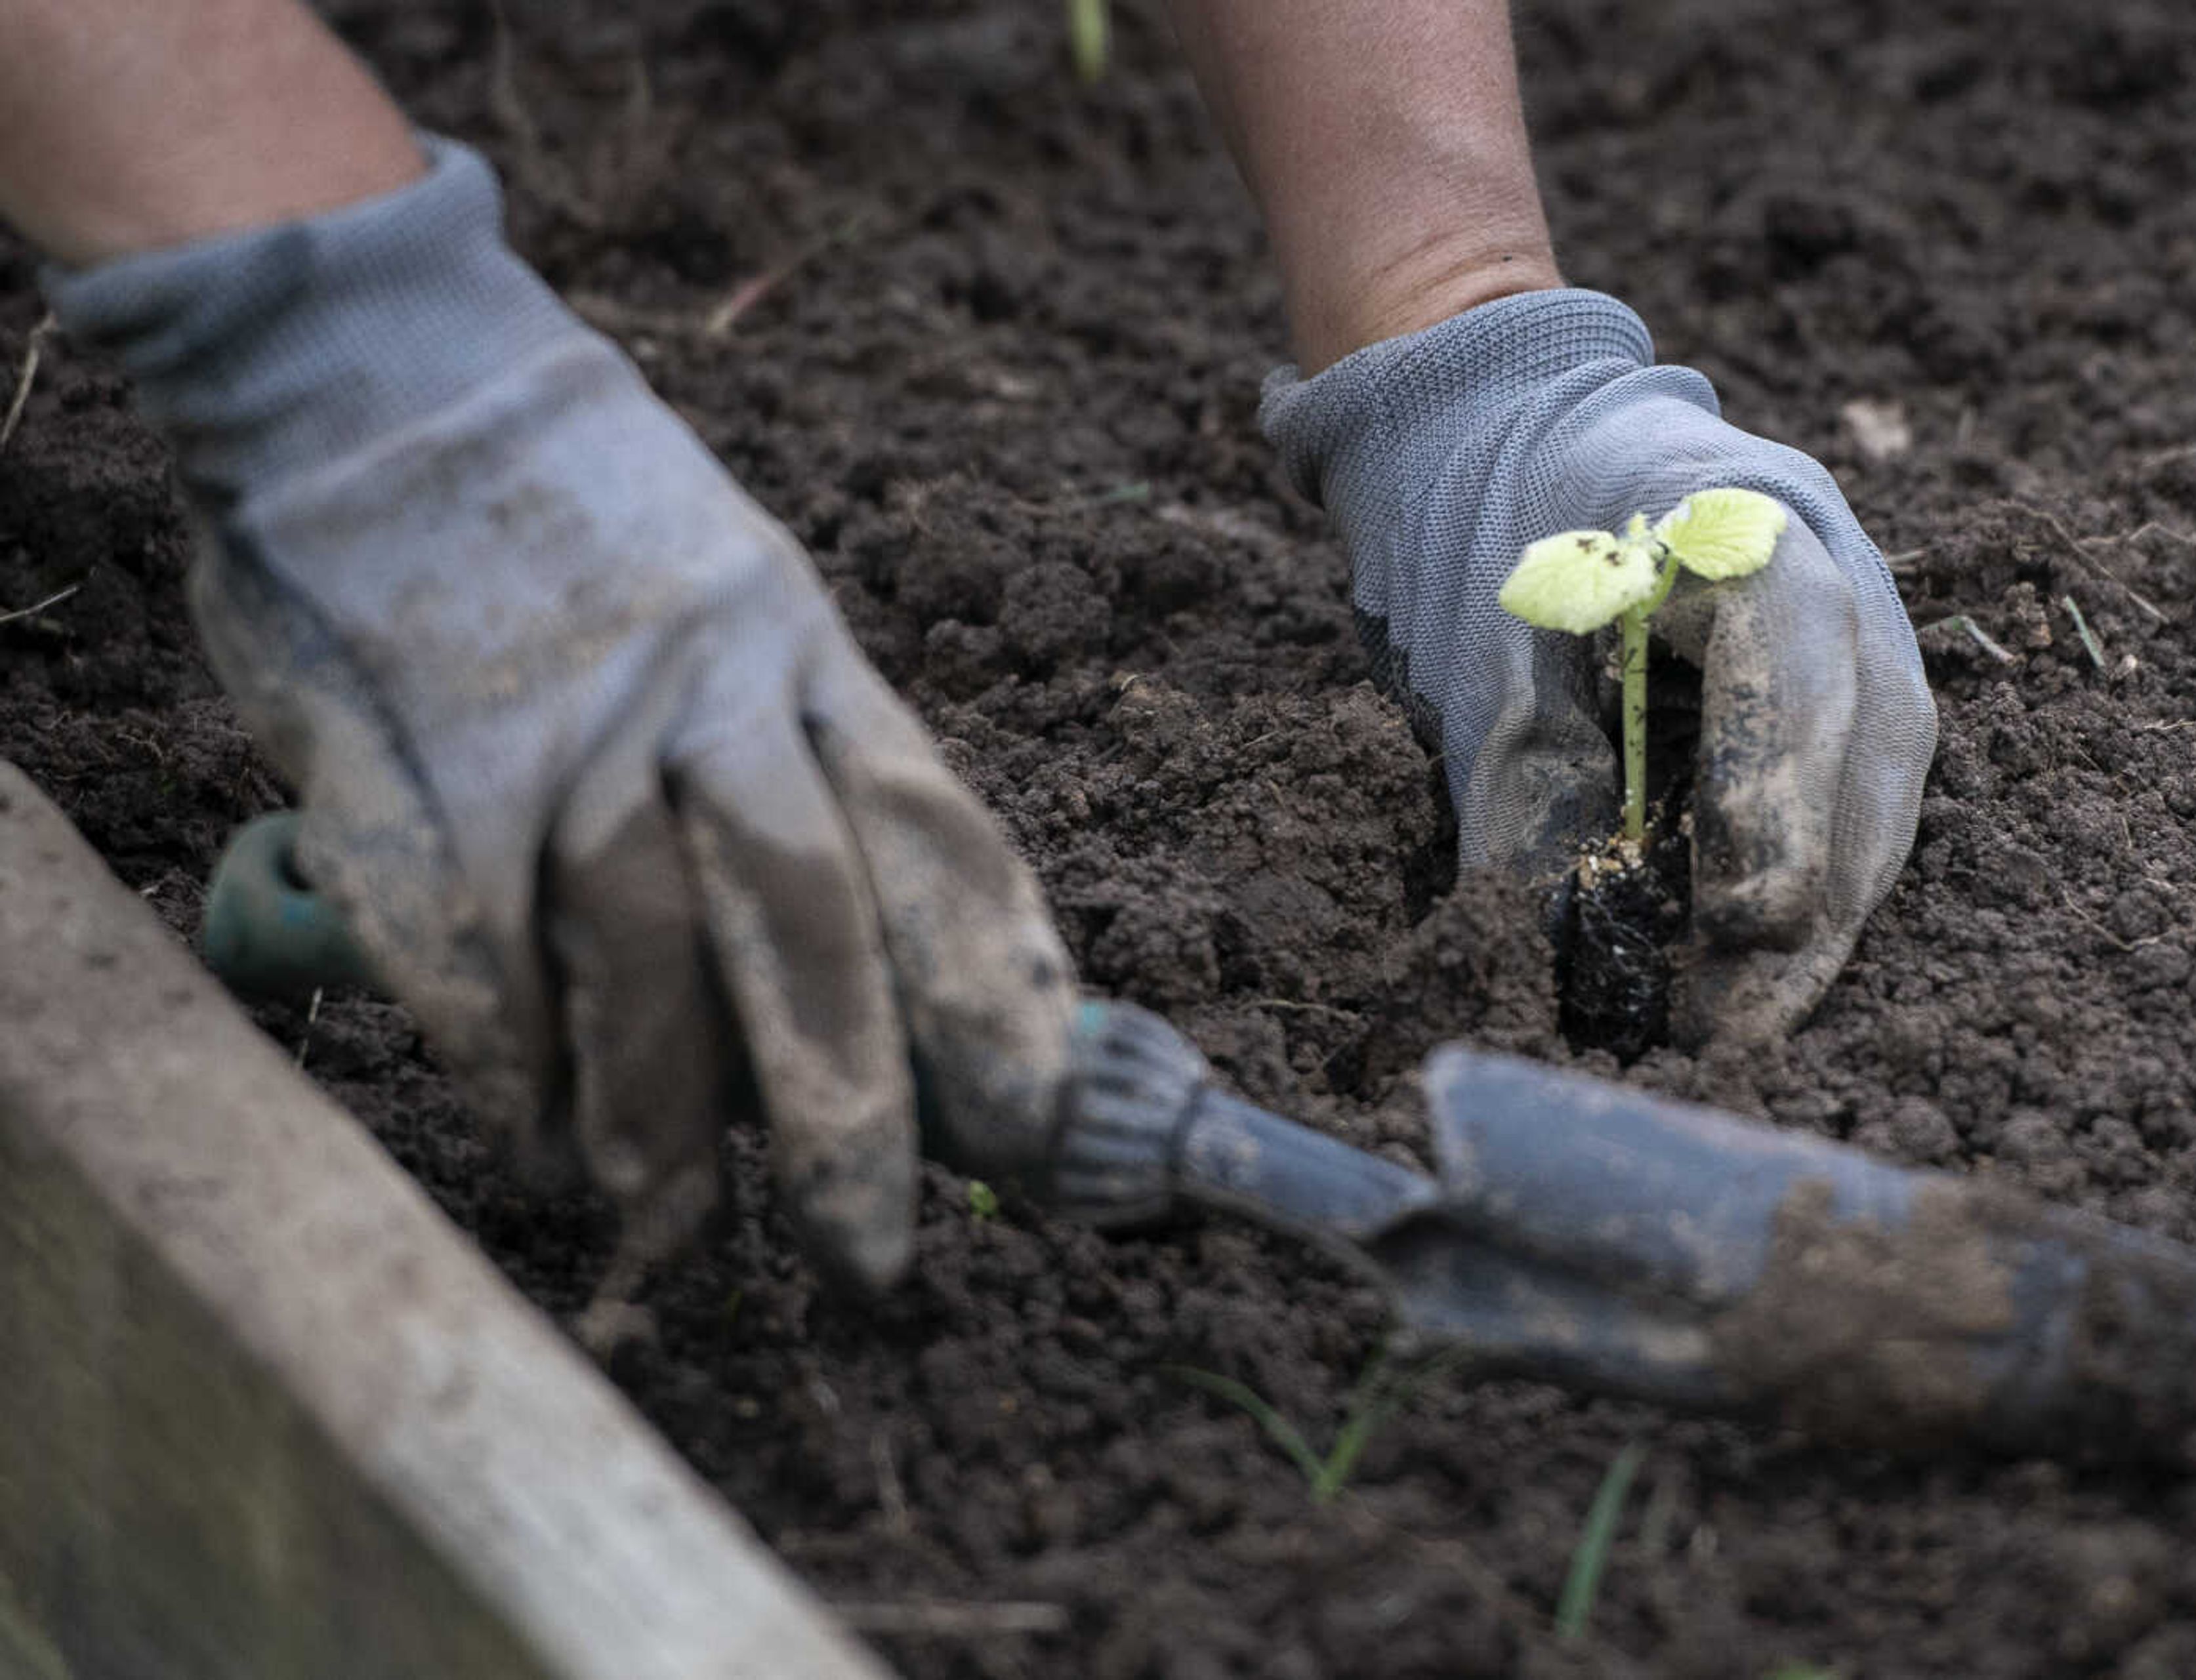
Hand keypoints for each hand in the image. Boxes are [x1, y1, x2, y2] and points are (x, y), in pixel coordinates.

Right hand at [48, 141, 1073, 1293]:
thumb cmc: (577, 504)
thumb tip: (847, 947)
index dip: (993, 993)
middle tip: (873, 1258)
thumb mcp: (737, 592)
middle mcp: (708, 692)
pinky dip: (501, 1049)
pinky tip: (521, 1118)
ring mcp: (566, 721)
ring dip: (657, 1117)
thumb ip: (794, 748)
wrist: (381, 362)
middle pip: (809, 927)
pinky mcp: (426, 751)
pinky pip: (474, 939)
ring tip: (659, 1218)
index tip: (1034, 1120)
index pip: (935, 839)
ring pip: (643, 957)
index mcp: (803, 651)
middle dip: (851, 1112)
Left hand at [1261, 289, 1933, 1043]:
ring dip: (1830, 901)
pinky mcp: (1849, 655)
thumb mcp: (1485, 662)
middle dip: (1815, 894)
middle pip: (1875, 737)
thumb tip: (1561, 973)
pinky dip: (1822, 863)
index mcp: (1740, 514)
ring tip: (1751, 1018)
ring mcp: (1862, 598)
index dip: (1779, 796)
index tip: (1744, 922)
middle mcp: (1836, 551)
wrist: (1501, 422)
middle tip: (1739, 1029)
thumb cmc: (1482, 530)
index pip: (1796, 663)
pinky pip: (1864, 770)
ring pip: (1887, 767)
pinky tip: (1770, 952)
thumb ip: (1526, 803)